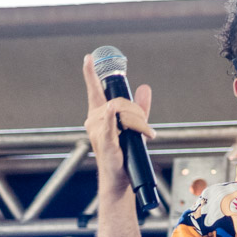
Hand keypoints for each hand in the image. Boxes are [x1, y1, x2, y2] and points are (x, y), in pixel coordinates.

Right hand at [82, 53, 155, 199]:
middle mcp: (94, 121)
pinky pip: (109, 127)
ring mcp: (98, 132)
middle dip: (138, 111)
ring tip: (147, 134)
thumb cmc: (124, 152)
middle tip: (148, 128)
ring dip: (140, 122)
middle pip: (119, 102)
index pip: (93, 90)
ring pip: (122, 113)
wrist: (120, 178)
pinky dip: (111, 118)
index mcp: (99, 115)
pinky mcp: (107, 143)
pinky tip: (111, 111)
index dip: (90, 74)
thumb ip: (139, 107)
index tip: (88, 58)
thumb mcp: (134, 126)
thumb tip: (144, 87)